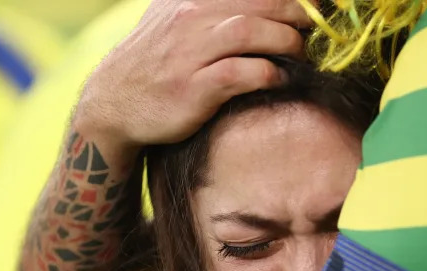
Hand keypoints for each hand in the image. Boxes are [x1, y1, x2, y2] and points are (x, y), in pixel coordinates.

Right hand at [75, 0, 310, 147]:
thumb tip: (250, 2)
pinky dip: (268, 74)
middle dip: (295, 14)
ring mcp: (190, 52)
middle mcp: (190, 17)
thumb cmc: (153, 63)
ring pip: (251, 32)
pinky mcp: (193, 87)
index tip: (314, 3)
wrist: (112, 104)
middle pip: (259, 2)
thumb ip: (206, 5)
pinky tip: (279, 80)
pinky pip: (242, 73)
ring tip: (300, 54)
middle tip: (314, 30)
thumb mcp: (172, 16)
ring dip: (286, 42)